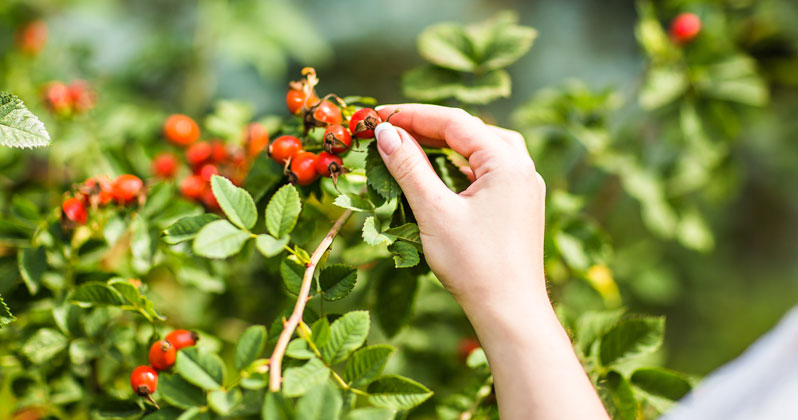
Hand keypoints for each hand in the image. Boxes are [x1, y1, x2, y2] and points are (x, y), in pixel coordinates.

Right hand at [374, 104, 608, 419]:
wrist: (510, 312)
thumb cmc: (474, 264)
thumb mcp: (434, 211)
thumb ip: (409, 167)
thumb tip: (385, 132)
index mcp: (507, 161)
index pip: (454, 121)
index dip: (412, 114)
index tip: (377, 114)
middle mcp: (522, 166)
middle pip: (469, 131)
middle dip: (426, 127)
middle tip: (387, 129)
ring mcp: (523, 186)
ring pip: (479, 150)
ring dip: (443, 146)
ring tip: (408, 144)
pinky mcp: (518, 204)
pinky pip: (486, 172)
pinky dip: (458, 167)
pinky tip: (437, 173)